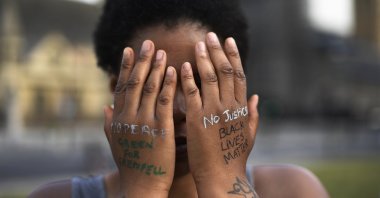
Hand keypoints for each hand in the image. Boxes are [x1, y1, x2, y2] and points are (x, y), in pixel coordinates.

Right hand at [103, 40, 176, 196]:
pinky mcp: (161, 129)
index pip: (121, 87)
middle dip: (140, 61)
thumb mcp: (116, 143)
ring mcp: (144, 122)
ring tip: (160, 51)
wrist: (142, 187)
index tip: (129, 50)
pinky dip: (168, 84)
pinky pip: (164, 101)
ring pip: (149, 88)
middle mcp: (128, 117)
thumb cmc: (132, 165)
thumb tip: (105, 106)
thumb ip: (110, 124)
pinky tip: (173, 70)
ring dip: (155, 68)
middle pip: (134, 82)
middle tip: (147, 42)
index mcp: (118, 119)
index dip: (125, 67)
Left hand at [180, 32, 258, 196]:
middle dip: (218, 51)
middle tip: (211, 35)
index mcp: (242, 108)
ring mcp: (213, 111)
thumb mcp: (249, 135)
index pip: (239, 75)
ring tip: (198, 44)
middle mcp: (229, 106)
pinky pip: (192, 93)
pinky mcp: (197, 119)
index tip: (229, 41)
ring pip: (210, 77)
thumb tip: (256, 97)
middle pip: (225, 71)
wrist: (221, 177)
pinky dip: (188, 77)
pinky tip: (183, 65)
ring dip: (203, 58)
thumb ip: (253, 114)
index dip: (234, 56)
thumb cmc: (234, 157)